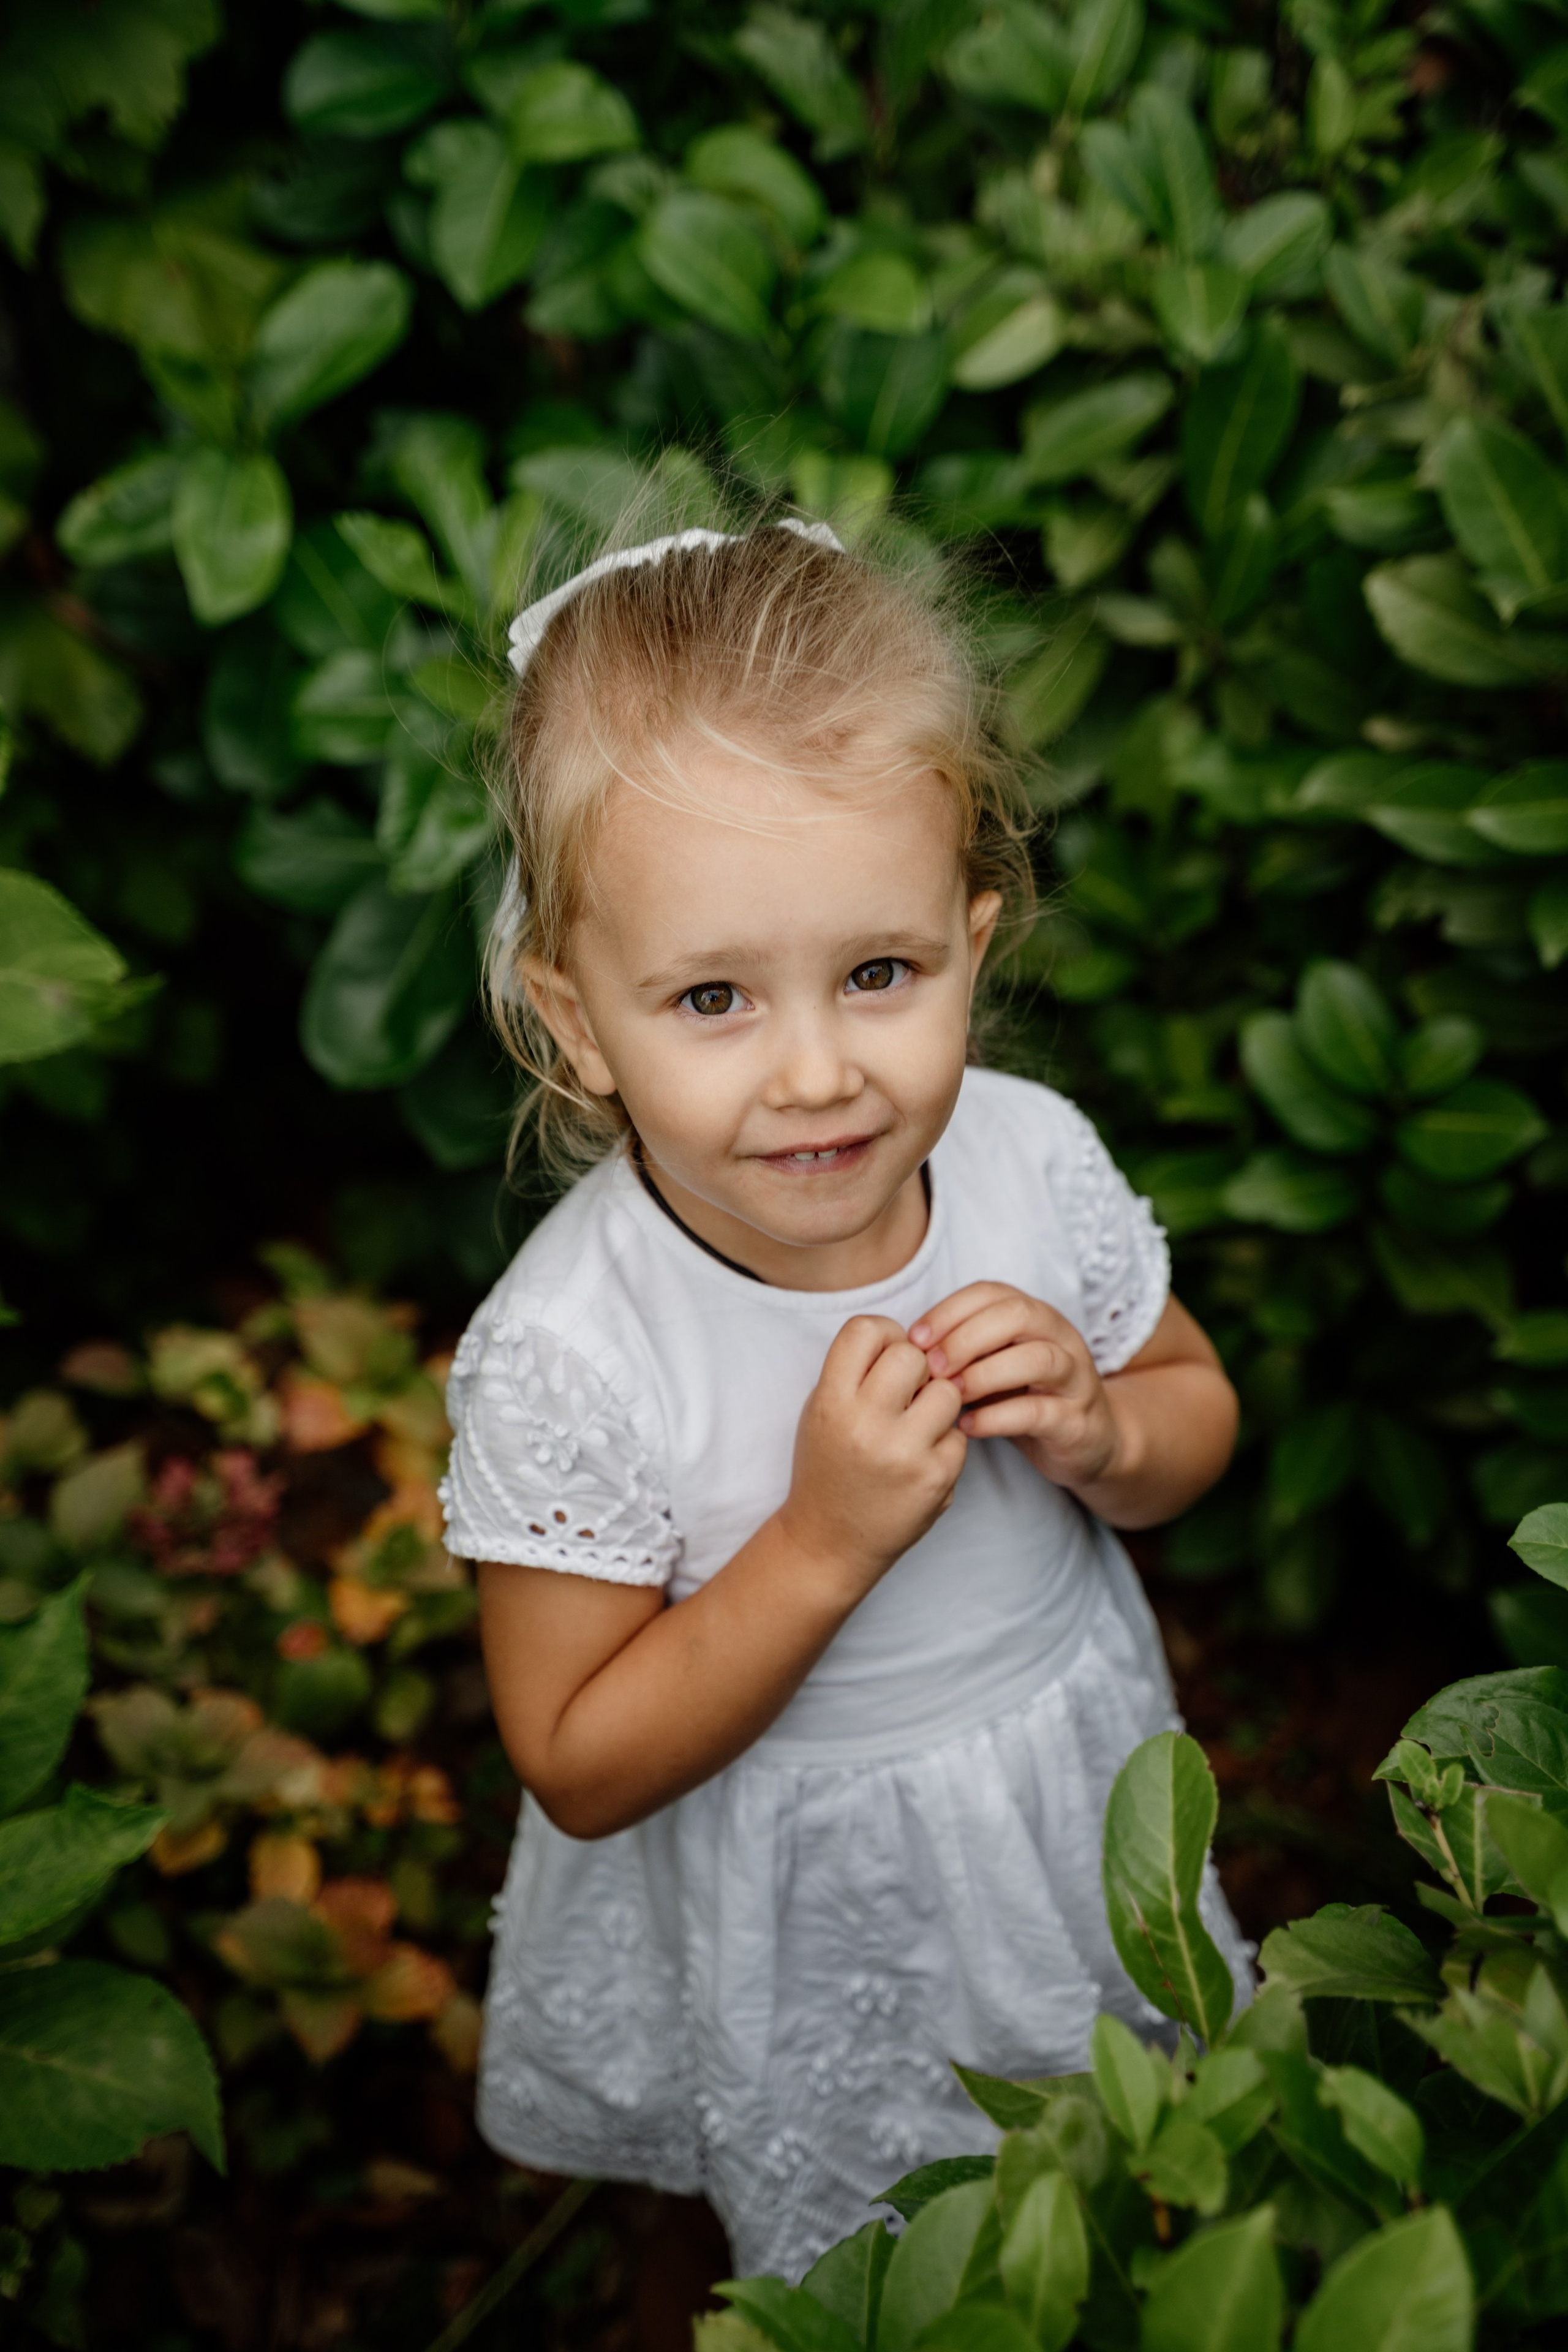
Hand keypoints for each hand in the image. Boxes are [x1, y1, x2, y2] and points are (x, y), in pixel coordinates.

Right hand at [779, 1315, 966, 1594]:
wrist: (829, 1541)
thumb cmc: (828, 1467)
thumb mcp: (821, 1411)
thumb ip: (857, 1372)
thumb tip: (911, 1339)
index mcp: (831, 1402)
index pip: (866, 1329)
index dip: (883, 1336)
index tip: (883, 1358)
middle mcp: (865, 1425)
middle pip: (912, 1355)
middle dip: (915, 1368)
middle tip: (905, 1392)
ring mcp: (904, 1454)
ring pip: (947, 1391)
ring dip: (937, 1402)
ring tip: (916, 1425)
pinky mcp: (935, 1479)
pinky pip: (959, 1434)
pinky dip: (945, 1443)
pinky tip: (922, 1460)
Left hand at [909, 1284, 1118, 1497]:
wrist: (1087, 1441)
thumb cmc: (1026, 1397)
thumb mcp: (994, 1364)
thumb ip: (963, 1349)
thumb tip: (905, 1347)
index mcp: (1036, 1316)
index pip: (991, 1293)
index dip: (949, 1310)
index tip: (914, 1339)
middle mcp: (1060, 1338)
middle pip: (1017, 1315)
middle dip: (966, 1337)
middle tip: (930, 1366)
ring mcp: (1075, 1378)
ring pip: (1038, 1359)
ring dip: (984, 1374)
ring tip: (949, 1394)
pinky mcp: (1077, 1421)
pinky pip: (1039, 1412)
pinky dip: (997, 1418)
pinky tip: (967, 1425)